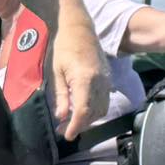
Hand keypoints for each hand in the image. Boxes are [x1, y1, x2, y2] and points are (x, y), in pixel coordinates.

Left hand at [48, 22, 112, 140]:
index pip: (83, 110)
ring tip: (73, 122)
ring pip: (102, 107)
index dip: (76, 126)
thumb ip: (61, 95)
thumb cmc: (63, 47)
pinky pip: (105, 99)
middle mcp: (99, 82)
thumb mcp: (56, 72)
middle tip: (64, 130)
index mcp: (84, 79)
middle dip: (81, 124)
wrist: (79, 29)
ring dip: (89, 118)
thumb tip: (62, 116)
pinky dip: (96, 109)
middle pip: (94, 112)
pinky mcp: (107, 78)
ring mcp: (106, 80)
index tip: (67, 135)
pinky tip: (83, 110)